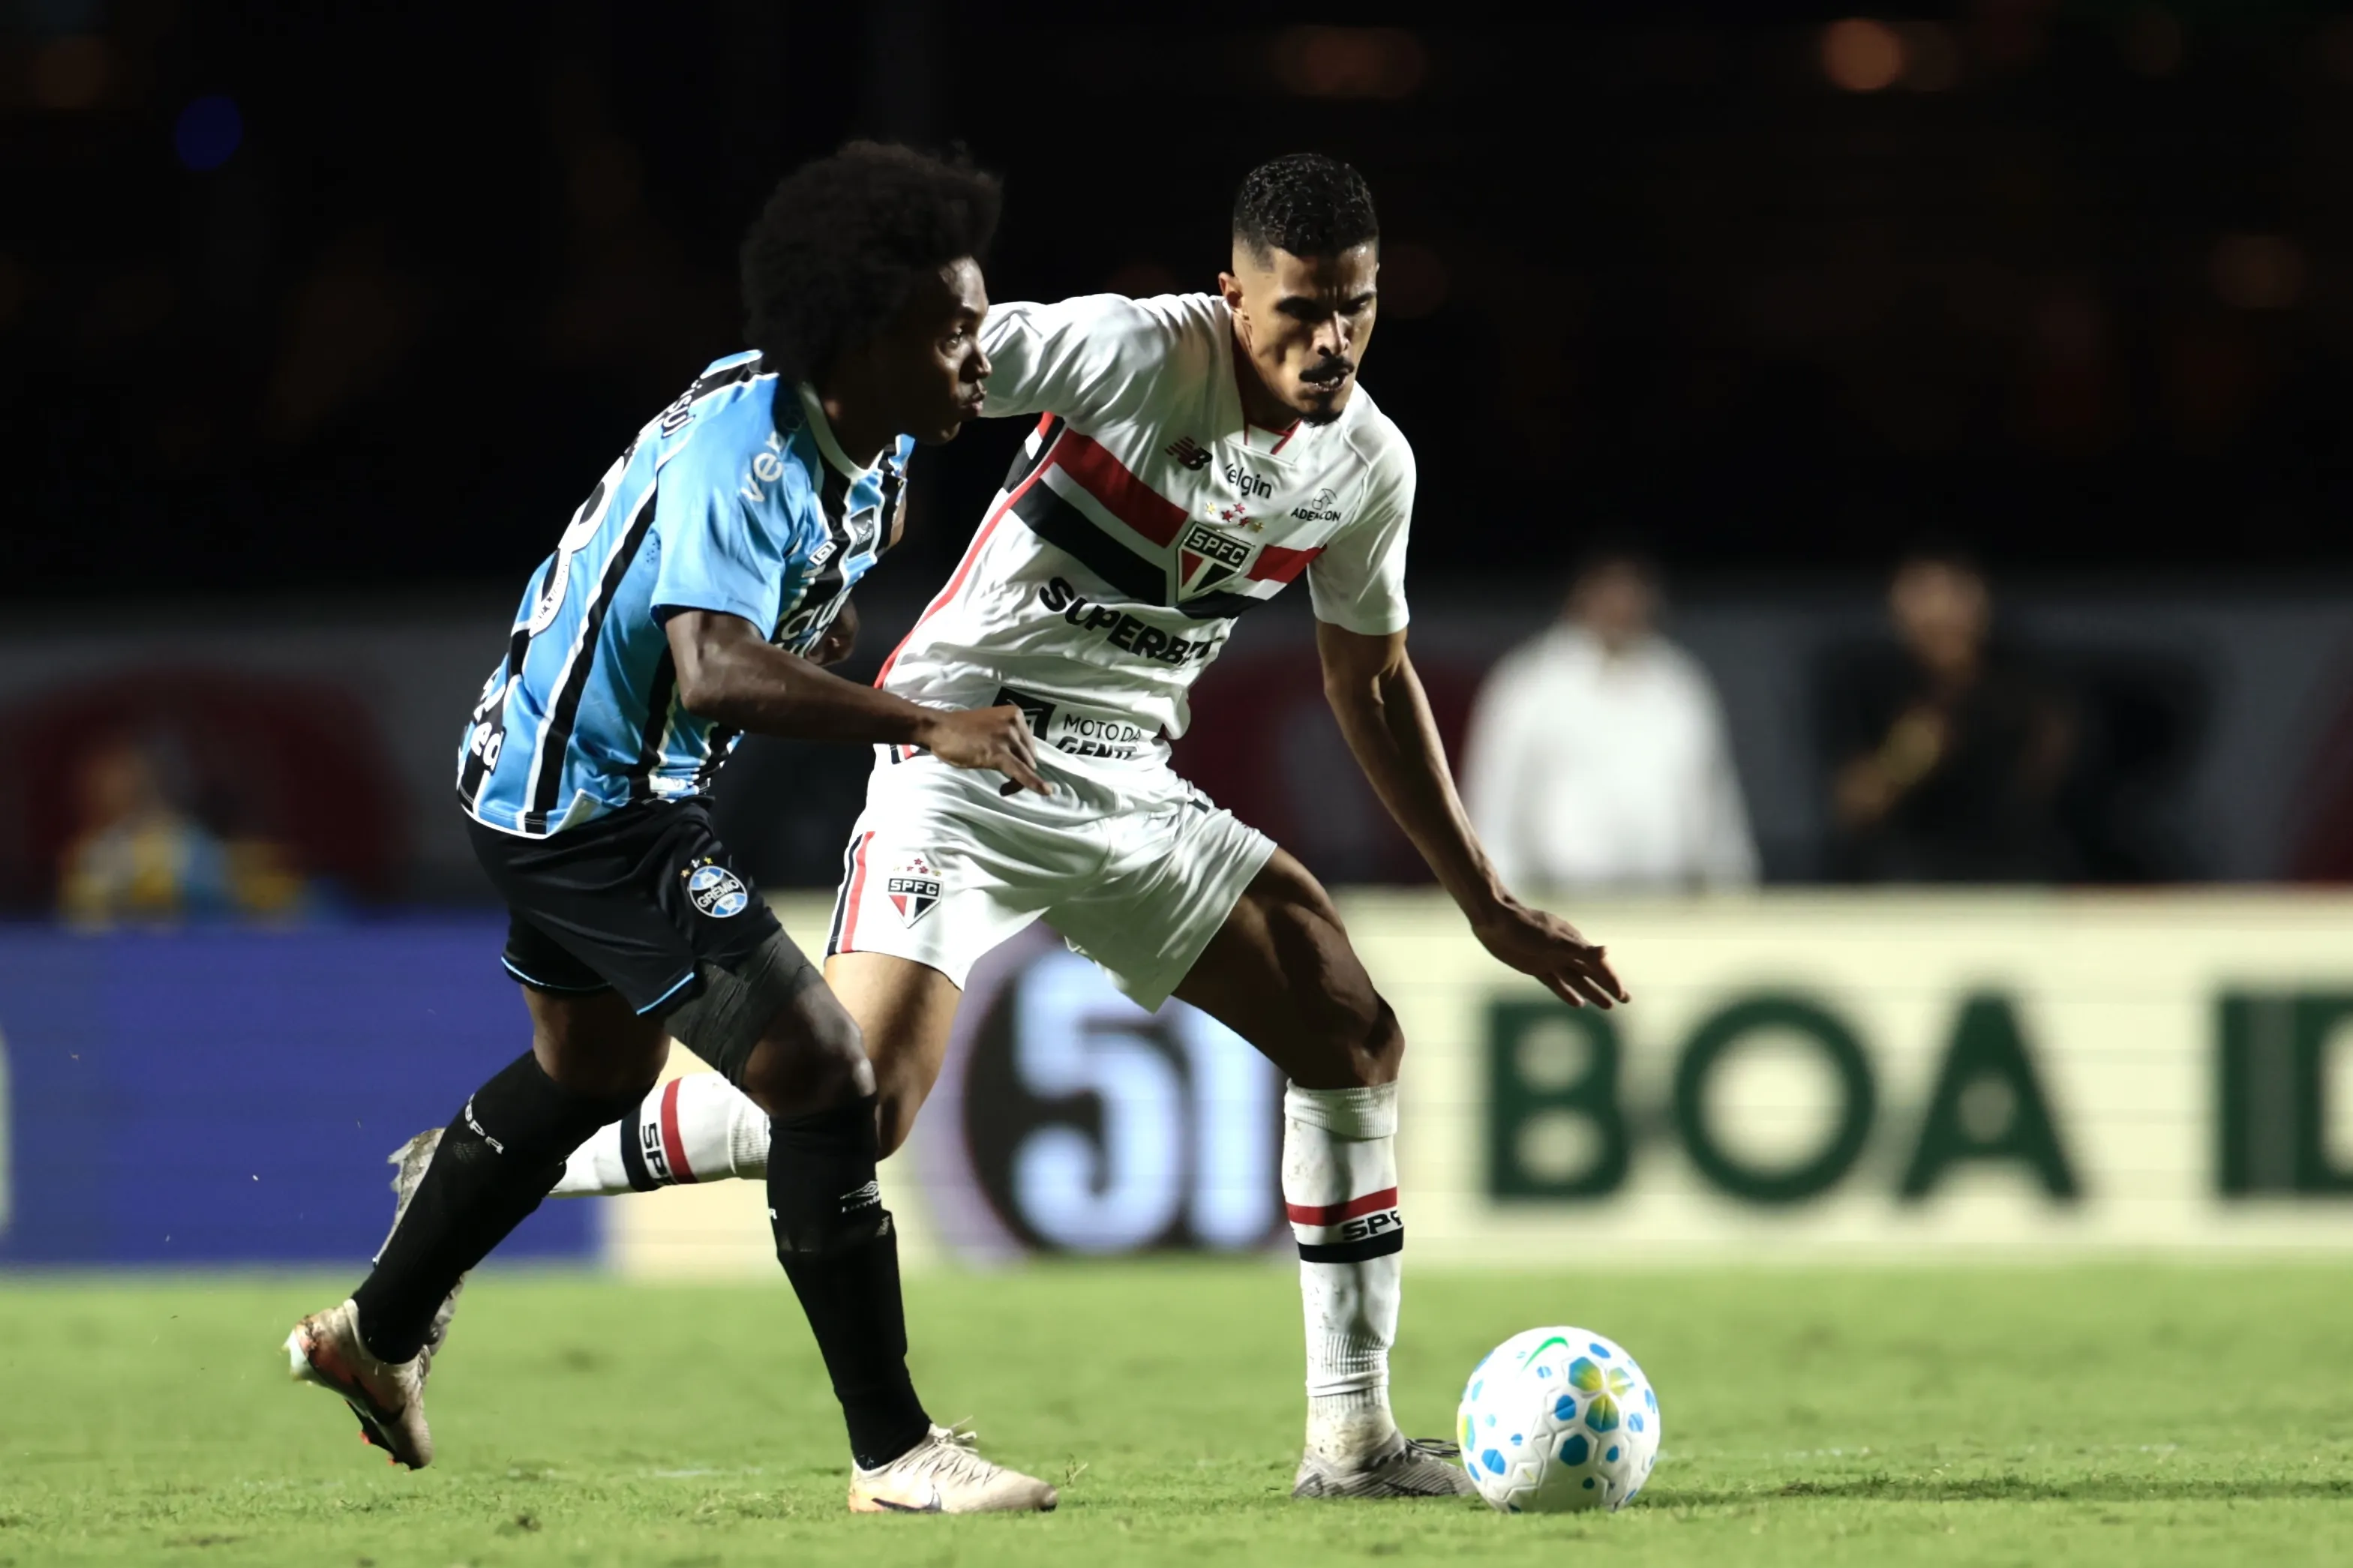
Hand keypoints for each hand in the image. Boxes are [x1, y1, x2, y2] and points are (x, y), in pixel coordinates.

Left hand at [808, 601, 858, 667]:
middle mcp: (852, 621)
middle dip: (824, 648)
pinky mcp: (836, 600)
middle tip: (808, 650)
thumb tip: (808, 658)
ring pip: (835, 629)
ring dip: (821, 636)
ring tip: (806, 637)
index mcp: (851, 631)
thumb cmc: (821, 611)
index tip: (811, 662)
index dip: (826, 661)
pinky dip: (821, 625)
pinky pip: (831, 619)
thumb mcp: (817, 633)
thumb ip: (814, 650)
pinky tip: (809, 623)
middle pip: (839, 642)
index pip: (843, 654)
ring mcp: (845, 609)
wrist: (820, 581)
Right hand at [916, 704, 1050, 794]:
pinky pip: (1021, 772)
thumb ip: (1007, 737)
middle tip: (1005, 783)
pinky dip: (1034, 783)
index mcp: (1015, 715)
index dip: (1023, 759)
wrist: (938, 728)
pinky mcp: (998, 754)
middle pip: (1029, 756)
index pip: (1029, 744)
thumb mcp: (991, 727)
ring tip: (1004, 789)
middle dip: (1021, 770)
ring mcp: (1007, 738)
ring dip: (1017, 781)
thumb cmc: (960, 729)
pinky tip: (1045, 791)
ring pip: (1026, 766)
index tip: (1010, 768)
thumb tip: (1021, 757)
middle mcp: (1014, 724)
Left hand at [1470, 899, 1628, 1009]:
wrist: (1493, 919)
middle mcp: (1565, 952)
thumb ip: (1580, 949)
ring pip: (1577, 980)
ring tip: (1608, 1007)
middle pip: (1592, 973)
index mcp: (1573, 943)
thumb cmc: (1524, 926)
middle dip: (1608, 986)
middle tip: (1626, 1000)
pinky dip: (1567, 993)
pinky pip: (1556, 983)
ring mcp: (1550, 960)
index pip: (1598, 964)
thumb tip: (1607, 952)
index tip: (1622, 996)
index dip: (1611, 980)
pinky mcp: (1535, 967)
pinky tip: (1578, 1003)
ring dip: (1592, 992)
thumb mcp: (1553, 940)